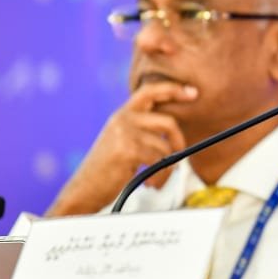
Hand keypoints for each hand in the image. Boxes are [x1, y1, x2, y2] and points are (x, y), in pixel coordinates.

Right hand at [46, 82, 197, 216]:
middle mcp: (122, 119)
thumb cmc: (107, 168)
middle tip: (178, 154)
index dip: (173, 89)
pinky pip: (159, 160)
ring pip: (165, 146)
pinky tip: (152, 181)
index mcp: (122, 114)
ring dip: (166, 164)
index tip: (192, 92)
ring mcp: (124, 133)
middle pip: (168, 121)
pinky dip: (161, 174)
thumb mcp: (121, 139)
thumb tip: (174, 129)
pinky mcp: (127, 150)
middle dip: (178, 140)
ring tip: (157, 175)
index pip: (150, 91)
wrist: (85, 189)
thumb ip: (141, 128)